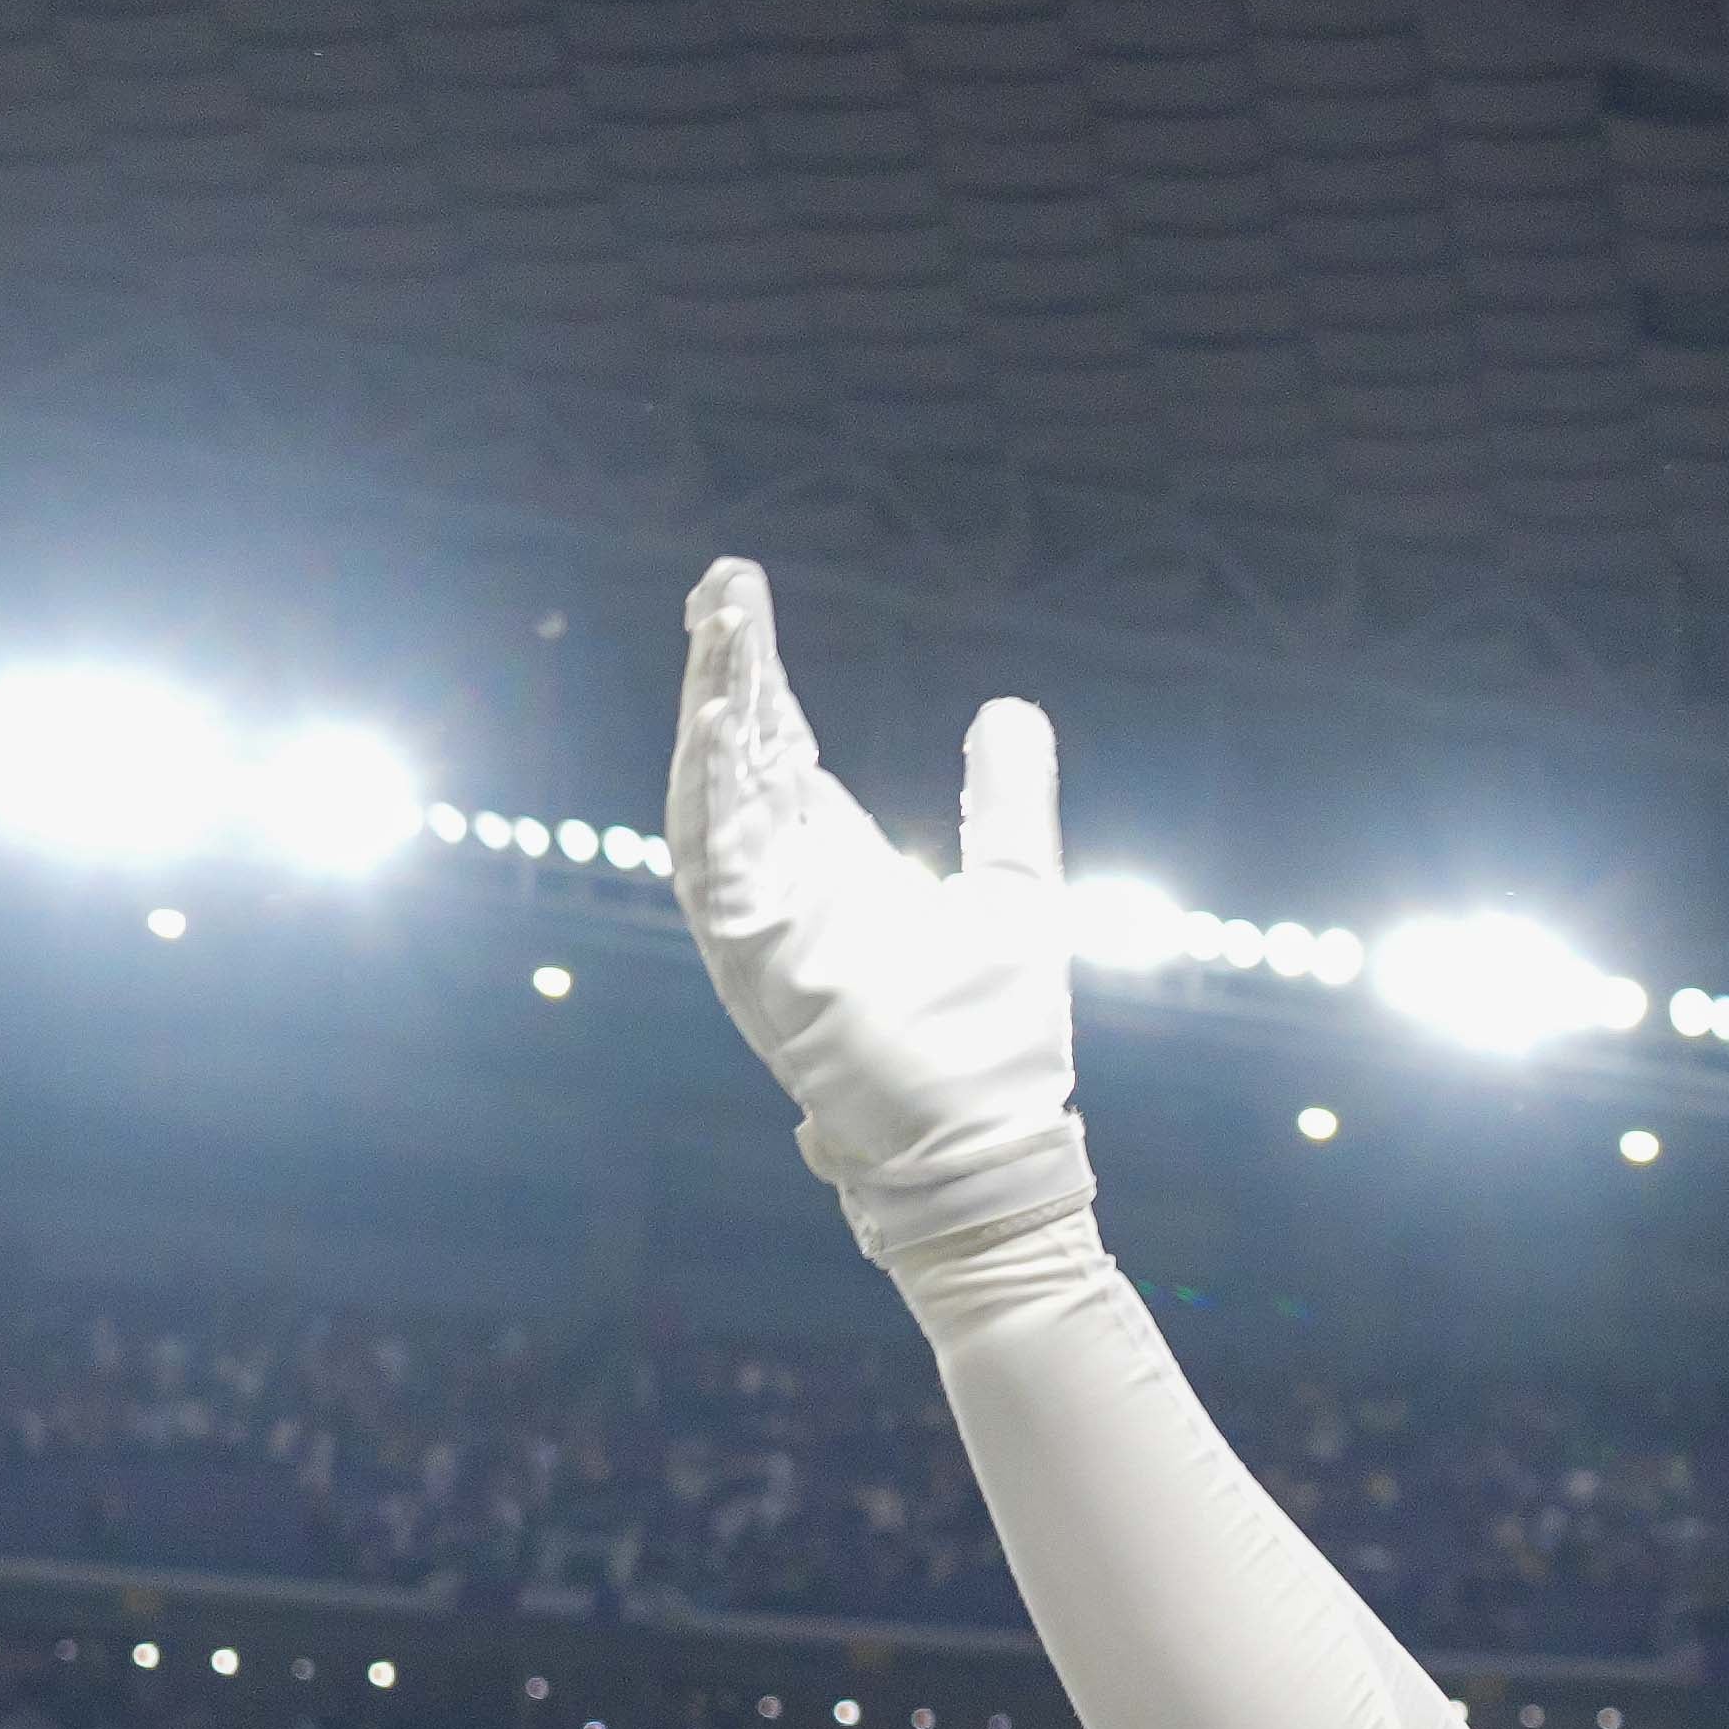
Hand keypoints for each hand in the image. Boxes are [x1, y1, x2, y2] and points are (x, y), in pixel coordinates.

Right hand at [667, 558, 1090, 1264]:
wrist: (990, 1145)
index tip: (744, 597)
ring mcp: (760, 925)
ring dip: (713, 711)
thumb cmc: (992, 1041)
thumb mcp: (1015, 887)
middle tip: (722, 583)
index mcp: (832, 867)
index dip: (759, 677)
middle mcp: (783, 888)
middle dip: (726, 671)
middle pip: (738, 758)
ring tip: (721, 625)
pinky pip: (716, 862)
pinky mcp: (755, 963)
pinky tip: (725, 721)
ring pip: (714, 796)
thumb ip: (1006, 800)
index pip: (779, 751)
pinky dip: (714, 791)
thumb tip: (1008, 707)